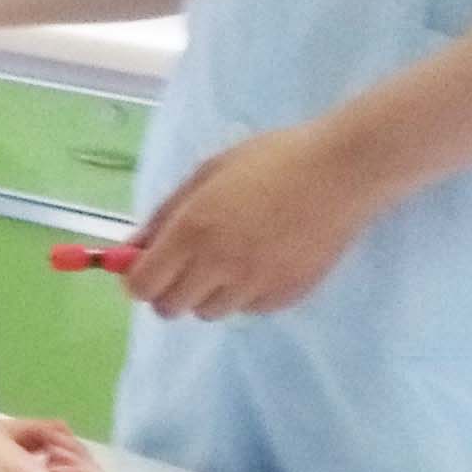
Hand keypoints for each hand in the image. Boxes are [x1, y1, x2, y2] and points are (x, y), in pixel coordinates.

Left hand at [118, 120, 390, 320]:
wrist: (342, 170)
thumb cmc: (272, 159)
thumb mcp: (208, 173)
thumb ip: (164, 215)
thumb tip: (130, 250)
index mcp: (192, 230)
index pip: (142, 286)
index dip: (139, 279)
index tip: (148, 266)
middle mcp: (218, 265)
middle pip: (170, 308)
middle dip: (170, 290)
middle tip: (187, 264)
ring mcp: (254, 285)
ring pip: (209, 312)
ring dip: (209, 292)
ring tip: (233, 256)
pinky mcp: (285, 297)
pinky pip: (248, 309)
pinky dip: (246, 293)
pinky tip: (265, 260)